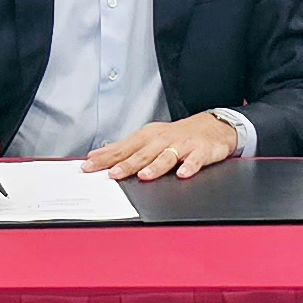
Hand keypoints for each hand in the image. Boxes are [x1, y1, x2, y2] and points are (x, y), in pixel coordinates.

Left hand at [84, 111, 240, 180]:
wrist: (211, 126)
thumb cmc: (175, 135)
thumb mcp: (149, 138)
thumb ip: (125, 149)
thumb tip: (98, 157)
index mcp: (148, 137)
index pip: (123, 148)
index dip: (106, 157)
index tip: (90, 165)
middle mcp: (162, 140)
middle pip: (142, 153)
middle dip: (127, 164)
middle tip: (113, 174)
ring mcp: (182, 145)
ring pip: (167, 156)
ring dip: (155, 166)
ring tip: (144, 175)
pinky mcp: (201, 151)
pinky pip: (195, 160)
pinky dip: (189, 166)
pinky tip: (182, 174)